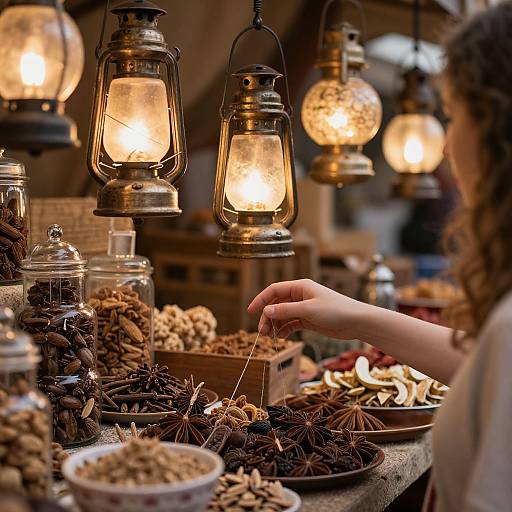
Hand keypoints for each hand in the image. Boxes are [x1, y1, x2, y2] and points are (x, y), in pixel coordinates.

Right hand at [247, 279, 366, 338]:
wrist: (356, 322)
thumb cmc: (335, 310)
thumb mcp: (307, 310)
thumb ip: (285, 310)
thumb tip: (266, 311)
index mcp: (300, 287)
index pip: (274, 290)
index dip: (260, 300)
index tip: (250, 311)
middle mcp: (300, 296)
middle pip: (276, 304)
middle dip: (267, 317)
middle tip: (262, 332)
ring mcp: (304, 308)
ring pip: (282, 315)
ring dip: (275, 325)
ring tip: (270, 337)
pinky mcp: (309, 320)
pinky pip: (291, 323)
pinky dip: (284, 330)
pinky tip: (281, 338)